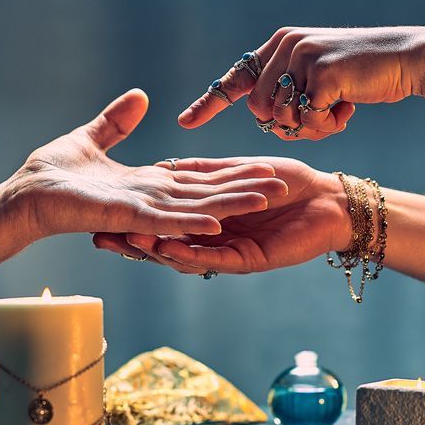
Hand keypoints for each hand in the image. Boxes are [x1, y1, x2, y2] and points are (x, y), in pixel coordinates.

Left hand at [13, 89, 286, 240]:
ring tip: (261, 200)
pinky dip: (187, 225)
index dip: (227, 174)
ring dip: (226, 207)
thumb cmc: (50, 173)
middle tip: (278, 186)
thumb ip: (116, 122)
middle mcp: (148, 202)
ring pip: (192, 211)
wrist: (21, 197)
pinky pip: (161, 224)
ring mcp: (139, 213)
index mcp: (144, 186)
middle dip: (240, 191)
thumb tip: (139, 96)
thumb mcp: (89, 139)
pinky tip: (214, 223)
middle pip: (204, 196)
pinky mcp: (125, 220)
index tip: (259, 167)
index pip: (195, 179)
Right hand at [93, 157, 350, 274]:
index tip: (97, 213)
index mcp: (207, 218)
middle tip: (96, 238)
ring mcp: (227, 252)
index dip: (131, 218)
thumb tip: (165, 163)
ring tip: (125, 244)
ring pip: (183, 255)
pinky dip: (190, 253)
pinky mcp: (246, 260)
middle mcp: (212, 238)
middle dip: (130, 241)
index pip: (160, 219)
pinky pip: (213, 259)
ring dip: (153, 250)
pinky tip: (167, 249)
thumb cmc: (287, 180)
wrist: (328, 198)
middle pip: (162, 242)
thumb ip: (200, 169)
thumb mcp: (232, 168)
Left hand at [178, 26, 424, 140]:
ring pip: (281, 117)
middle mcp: (286, 46)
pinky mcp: (320, 72)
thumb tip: (269, 120)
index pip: (237, 77)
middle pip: (260, 109)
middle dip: (287, 126)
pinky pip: (307, 119)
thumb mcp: (319, 80)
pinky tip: (347, 110)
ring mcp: (302, 56)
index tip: (184, 122)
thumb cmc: (363, 77)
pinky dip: (326, 126)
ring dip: (309, 128)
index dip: (211, 102)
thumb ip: (291, 91)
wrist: (406, 59)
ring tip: (336, 111)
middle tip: (320, 119)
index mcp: (280, 46)